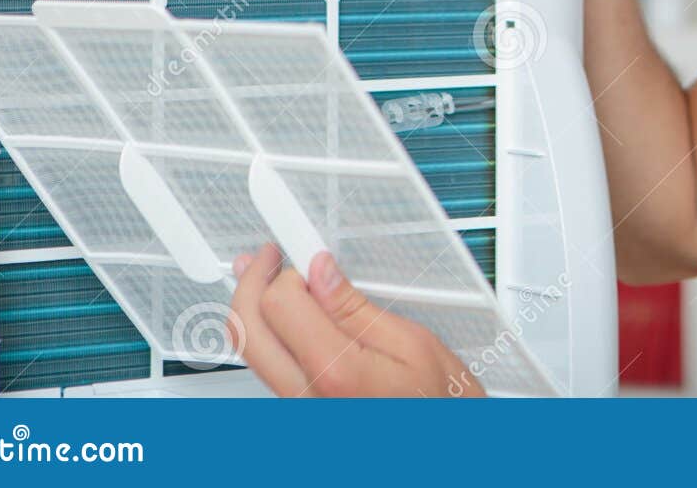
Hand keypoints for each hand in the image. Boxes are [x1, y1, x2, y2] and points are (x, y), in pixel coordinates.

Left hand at [227, 242, 482, 397]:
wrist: (448, 447)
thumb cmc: (442, 407)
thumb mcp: (414, 344)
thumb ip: (357, 308)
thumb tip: (321, 272)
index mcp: (336, 374)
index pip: (279, 305)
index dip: (289, 269)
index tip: (299, 249)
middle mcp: (306, 399)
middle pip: (247, 331)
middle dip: (250, 284)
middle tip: (267, 256)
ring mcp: (298, 411)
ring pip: (251, 353)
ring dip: (253, 308)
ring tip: (265, 275)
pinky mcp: (300, 413)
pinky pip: (268, 370)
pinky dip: (266, 334)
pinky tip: (278, 313)